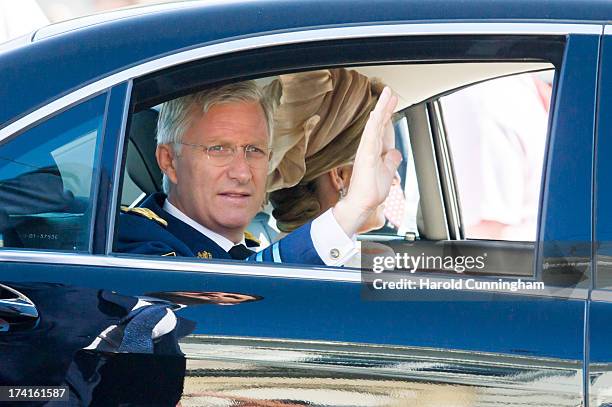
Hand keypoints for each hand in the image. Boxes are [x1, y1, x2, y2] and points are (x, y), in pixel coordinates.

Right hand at [333, 86, 401, 235]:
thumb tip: (396, 152)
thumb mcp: (388, 173)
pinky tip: (376, 114)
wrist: (361, 205)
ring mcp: (366, 151)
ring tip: (386, 95)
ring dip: (381, 110)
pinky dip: (373, 125)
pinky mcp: (365, 157)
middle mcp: (370, 148)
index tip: (392, 101)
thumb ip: (391, 161)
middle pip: (379, 123)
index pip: (383, 128)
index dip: (388, 114)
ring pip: (374, 126)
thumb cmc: (370, 191)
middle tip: (390, 91)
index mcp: (375, 151)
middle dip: (385, 107)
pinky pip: (370, 138)